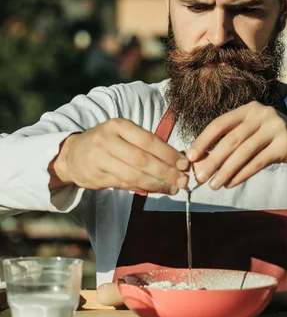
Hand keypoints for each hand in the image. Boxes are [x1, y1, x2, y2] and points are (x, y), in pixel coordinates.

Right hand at [50, 118, 188, 194]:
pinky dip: (144, 188)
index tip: (184, 164)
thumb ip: (146, 144)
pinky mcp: (96, 177)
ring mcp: (100, 159)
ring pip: (134, 175)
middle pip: (143, 160)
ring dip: (157, 184)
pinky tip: (157, 190)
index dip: (169, 154)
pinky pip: (125, 184)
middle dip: (166, 172)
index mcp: (119, 125)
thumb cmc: (107, 142)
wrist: (72, 154)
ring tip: (174, 188)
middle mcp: (108, 141)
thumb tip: (176, 160)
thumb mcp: (123, 133)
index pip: (148, 140)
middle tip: (183, 181)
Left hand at [186, 101, 286, 189]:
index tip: (190, 156)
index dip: (203, 140)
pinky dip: (242, 174)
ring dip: (226, 170)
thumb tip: (201, 160)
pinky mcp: (286, 144)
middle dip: (212, 159)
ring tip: (214, 185)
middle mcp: (262, 114)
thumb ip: (230, 143)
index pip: (220, 123)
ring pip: (244, 152)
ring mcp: (276, 127)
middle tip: (199, 177)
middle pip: (231, 139)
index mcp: (249, 109)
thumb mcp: (252, 135)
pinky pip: (258, 162)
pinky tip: (231, 183)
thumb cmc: (272, 141)